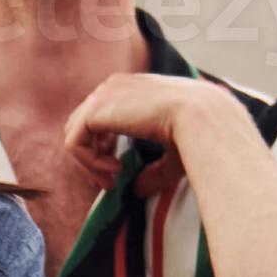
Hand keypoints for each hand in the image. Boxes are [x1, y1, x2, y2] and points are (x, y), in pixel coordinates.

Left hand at [58, 73, 250, 190]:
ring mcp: (103, 94)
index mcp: (133, 88)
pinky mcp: (95, 110)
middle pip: (84, 125)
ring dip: (90, 164)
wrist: (202, 117)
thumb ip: (153, 170)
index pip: (102, 115)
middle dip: (94, 157)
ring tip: (113, 181)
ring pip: (77, 135)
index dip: (104, 148)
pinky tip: (114, 171)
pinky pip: (75, 143)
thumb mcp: (172, 152)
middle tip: (111, 182)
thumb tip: (139, 190)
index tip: (120, 171)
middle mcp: (115, 86)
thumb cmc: (198, 132)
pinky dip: (89, 163)